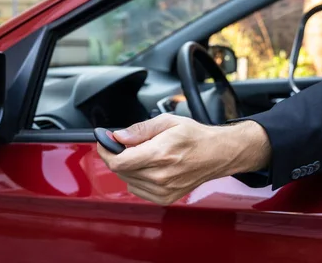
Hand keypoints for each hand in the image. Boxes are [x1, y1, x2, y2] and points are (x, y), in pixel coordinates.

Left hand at [97, 114, 270, 204]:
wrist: (217, 154)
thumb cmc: (195, 137)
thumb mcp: (167, 121)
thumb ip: (139, 130)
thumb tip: (118, 136)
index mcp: (160, 155)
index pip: (119, 162)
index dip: (106, 151)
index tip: (104, 143)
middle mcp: (160, 176)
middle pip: (120, 171)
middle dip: (117, 156)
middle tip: (125, 144)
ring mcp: (163, 190)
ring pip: (127, 180)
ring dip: (127, 167)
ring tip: (142, 154)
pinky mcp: (165, 198)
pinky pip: (137, 189)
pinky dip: (136, 178)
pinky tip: (147, 167)